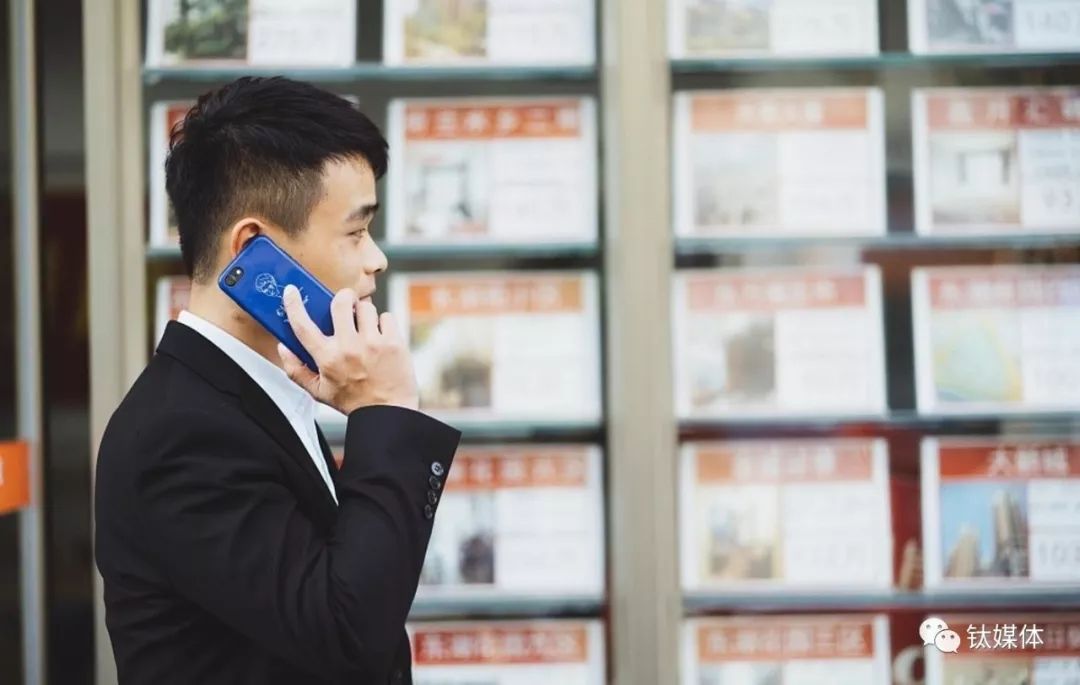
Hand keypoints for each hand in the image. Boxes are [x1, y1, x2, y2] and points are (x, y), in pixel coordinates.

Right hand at [277, 285, 419, 413]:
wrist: (388, 413)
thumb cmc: (353, 402)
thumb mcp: (319, 392)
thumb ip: (296, 370)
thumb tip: (283, 348)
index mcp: (327, 359)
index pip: (303, 326)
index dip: (294, 305)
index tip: (292, 291)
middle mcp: (348, 348)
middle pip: (340, 302)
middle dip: (343, 299)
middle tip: (346, 305)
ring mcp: (373, 343)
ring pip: (366, 307)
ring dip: (365, 314)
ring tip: (366, 330)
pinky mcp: (394, 343)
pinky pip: (387, 317)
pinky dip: (384, 324)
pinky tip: (382, 338)